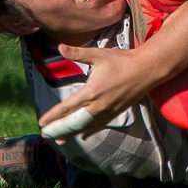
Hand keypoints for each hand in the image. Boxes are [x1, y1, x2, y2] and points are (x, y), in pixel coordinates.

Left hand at [36, 44, 162, 136]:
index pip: (67, 108)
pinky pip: (99, 126)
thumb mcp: (98, 55)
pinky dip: (90, 132)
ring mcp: (107, 111)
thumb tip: (60, 47)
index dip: (53, 116)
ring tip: (61, 140)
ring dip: (72, 133)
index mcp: (91, 92)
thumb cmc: (121, 61)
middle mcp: (97, 106)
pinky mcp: (116, 113)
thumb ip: (77, 53)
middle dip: (59, 129)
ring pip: (86, 127)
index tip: (42, 123)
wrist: (145, 70)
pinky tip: (84, 136)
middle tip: (47, 134)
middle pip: (74, 122)